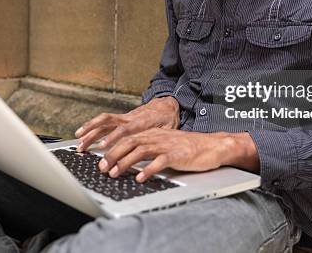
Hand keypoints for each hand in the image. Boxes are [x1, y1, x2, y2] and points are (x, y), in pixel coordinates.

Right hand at [74, 96, 179, 151]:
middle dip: (94, 136)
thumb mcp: (168, 129)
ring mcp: (124, 117)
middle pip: (108, 125)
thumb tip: (154, 151)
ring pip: (103, 121)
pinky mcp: (121, 117)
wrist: (167, 104)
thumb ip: (159, 138)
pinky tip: (83, 133)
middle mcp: (129, 118)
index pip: (124, 130)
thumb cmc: (168, 119)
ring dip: (89, 129)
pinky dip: (92, 125)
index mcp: (141, 123)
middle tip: (83, 147)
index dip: (113, 138)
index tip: (102, 146)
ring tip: (78, 140)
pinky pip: (104, 120)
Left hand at [98, 128, 235, 181]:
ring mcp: (166, 145)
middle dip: (113, 154)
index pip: (128, 138)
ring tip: (115, 173)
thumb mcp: (165, 145)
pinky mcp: (176, 155)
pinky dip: (148, 170)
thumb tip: (130, 160)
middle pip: (130, 142)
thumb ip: (149, 150)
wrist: (211, 146)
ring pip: (140, 151)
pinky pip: (159, 162)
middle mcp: (157, 137)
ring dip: (125, 162)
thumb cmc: (188, 148)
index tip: (100, 157)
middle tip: (102, 167)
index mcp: (153, 134)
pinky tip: (140, 178)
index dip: (112, 146)